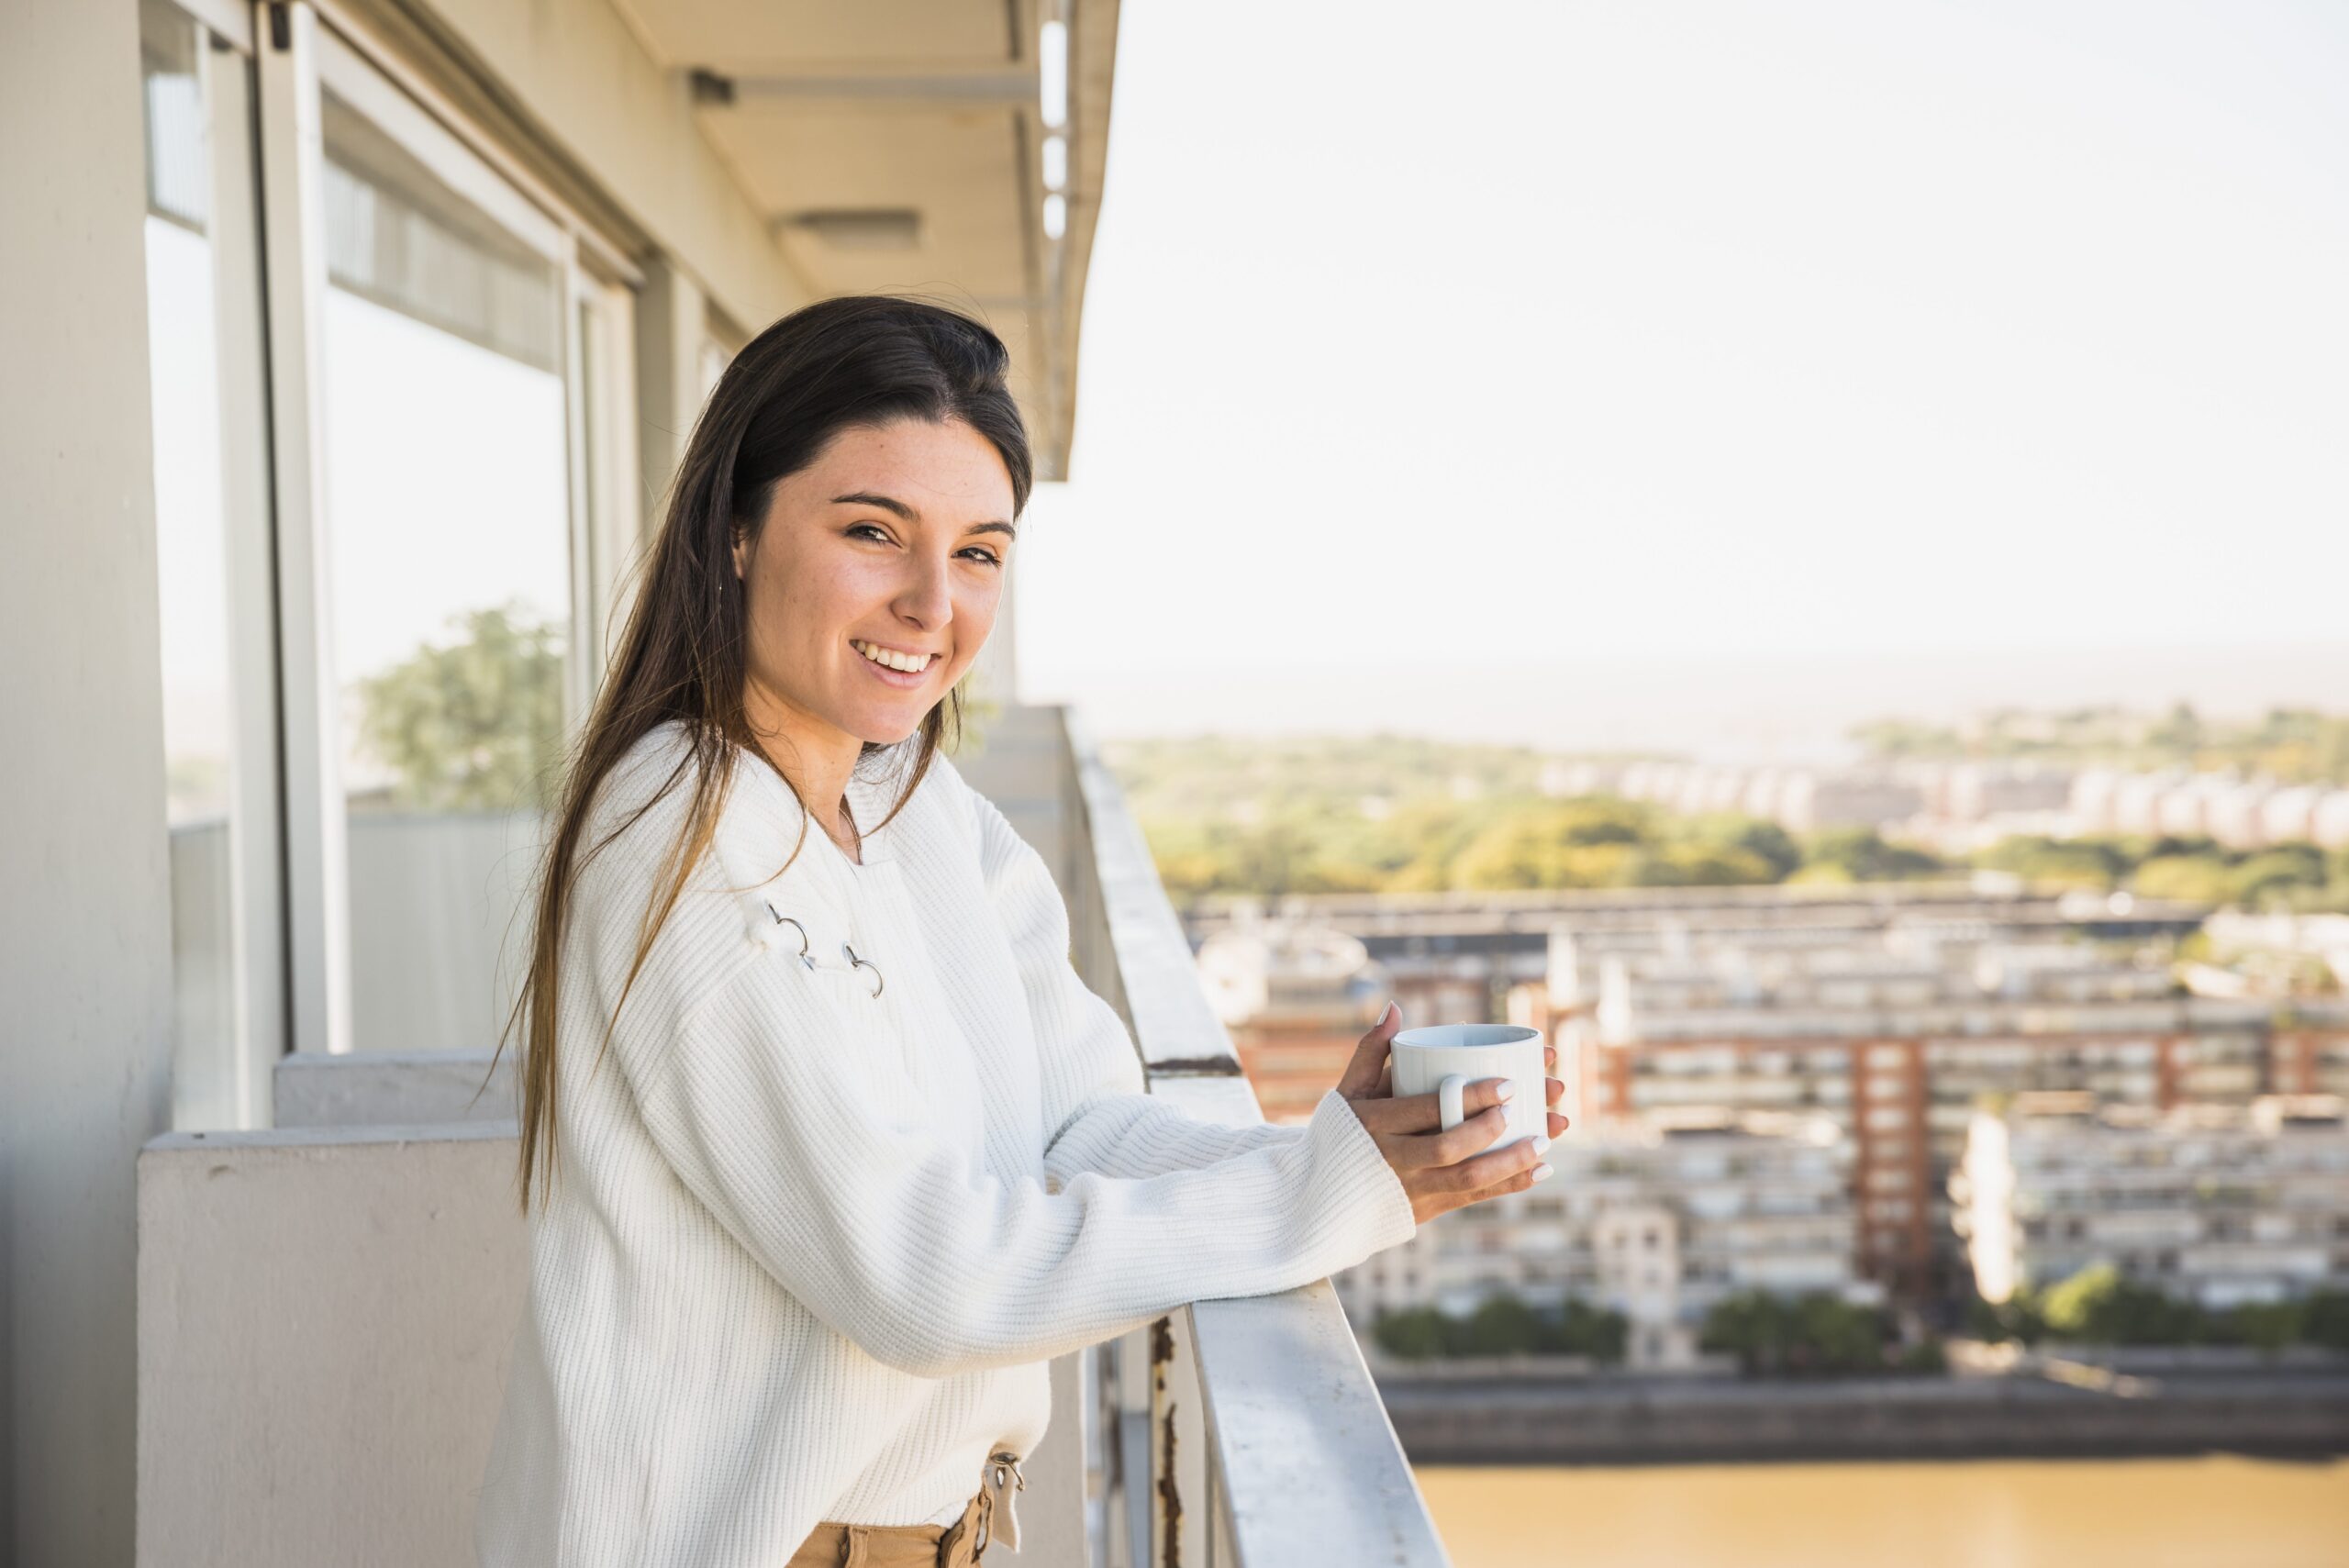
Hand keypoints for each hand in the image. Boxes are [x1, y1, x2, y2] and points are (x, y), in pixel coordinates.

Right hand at [1334, 1002, 1569, 1224]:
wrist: (1322, 1195)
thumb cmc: (1342, 1131)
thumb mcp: (1349, 1091)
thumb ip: (1370, 1050)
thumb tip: (1395, 1007)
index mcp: (1374, 1123)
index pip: (1428, 1109)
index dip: (1470, 1098)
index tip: (1508, 1083)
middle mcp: (1392, 1160)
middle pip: (1448, 1148)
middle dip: (1491, 1129)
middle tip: (1522, 1106)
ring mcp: (1409, 1190)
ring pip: (1466, 1180)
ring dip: (1511, 1161)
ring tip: (1545, 1139)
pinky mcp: (1424, 1211)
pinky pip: (1471, 1199)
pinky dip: (1509, 1185)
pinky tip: (1540, 1171)